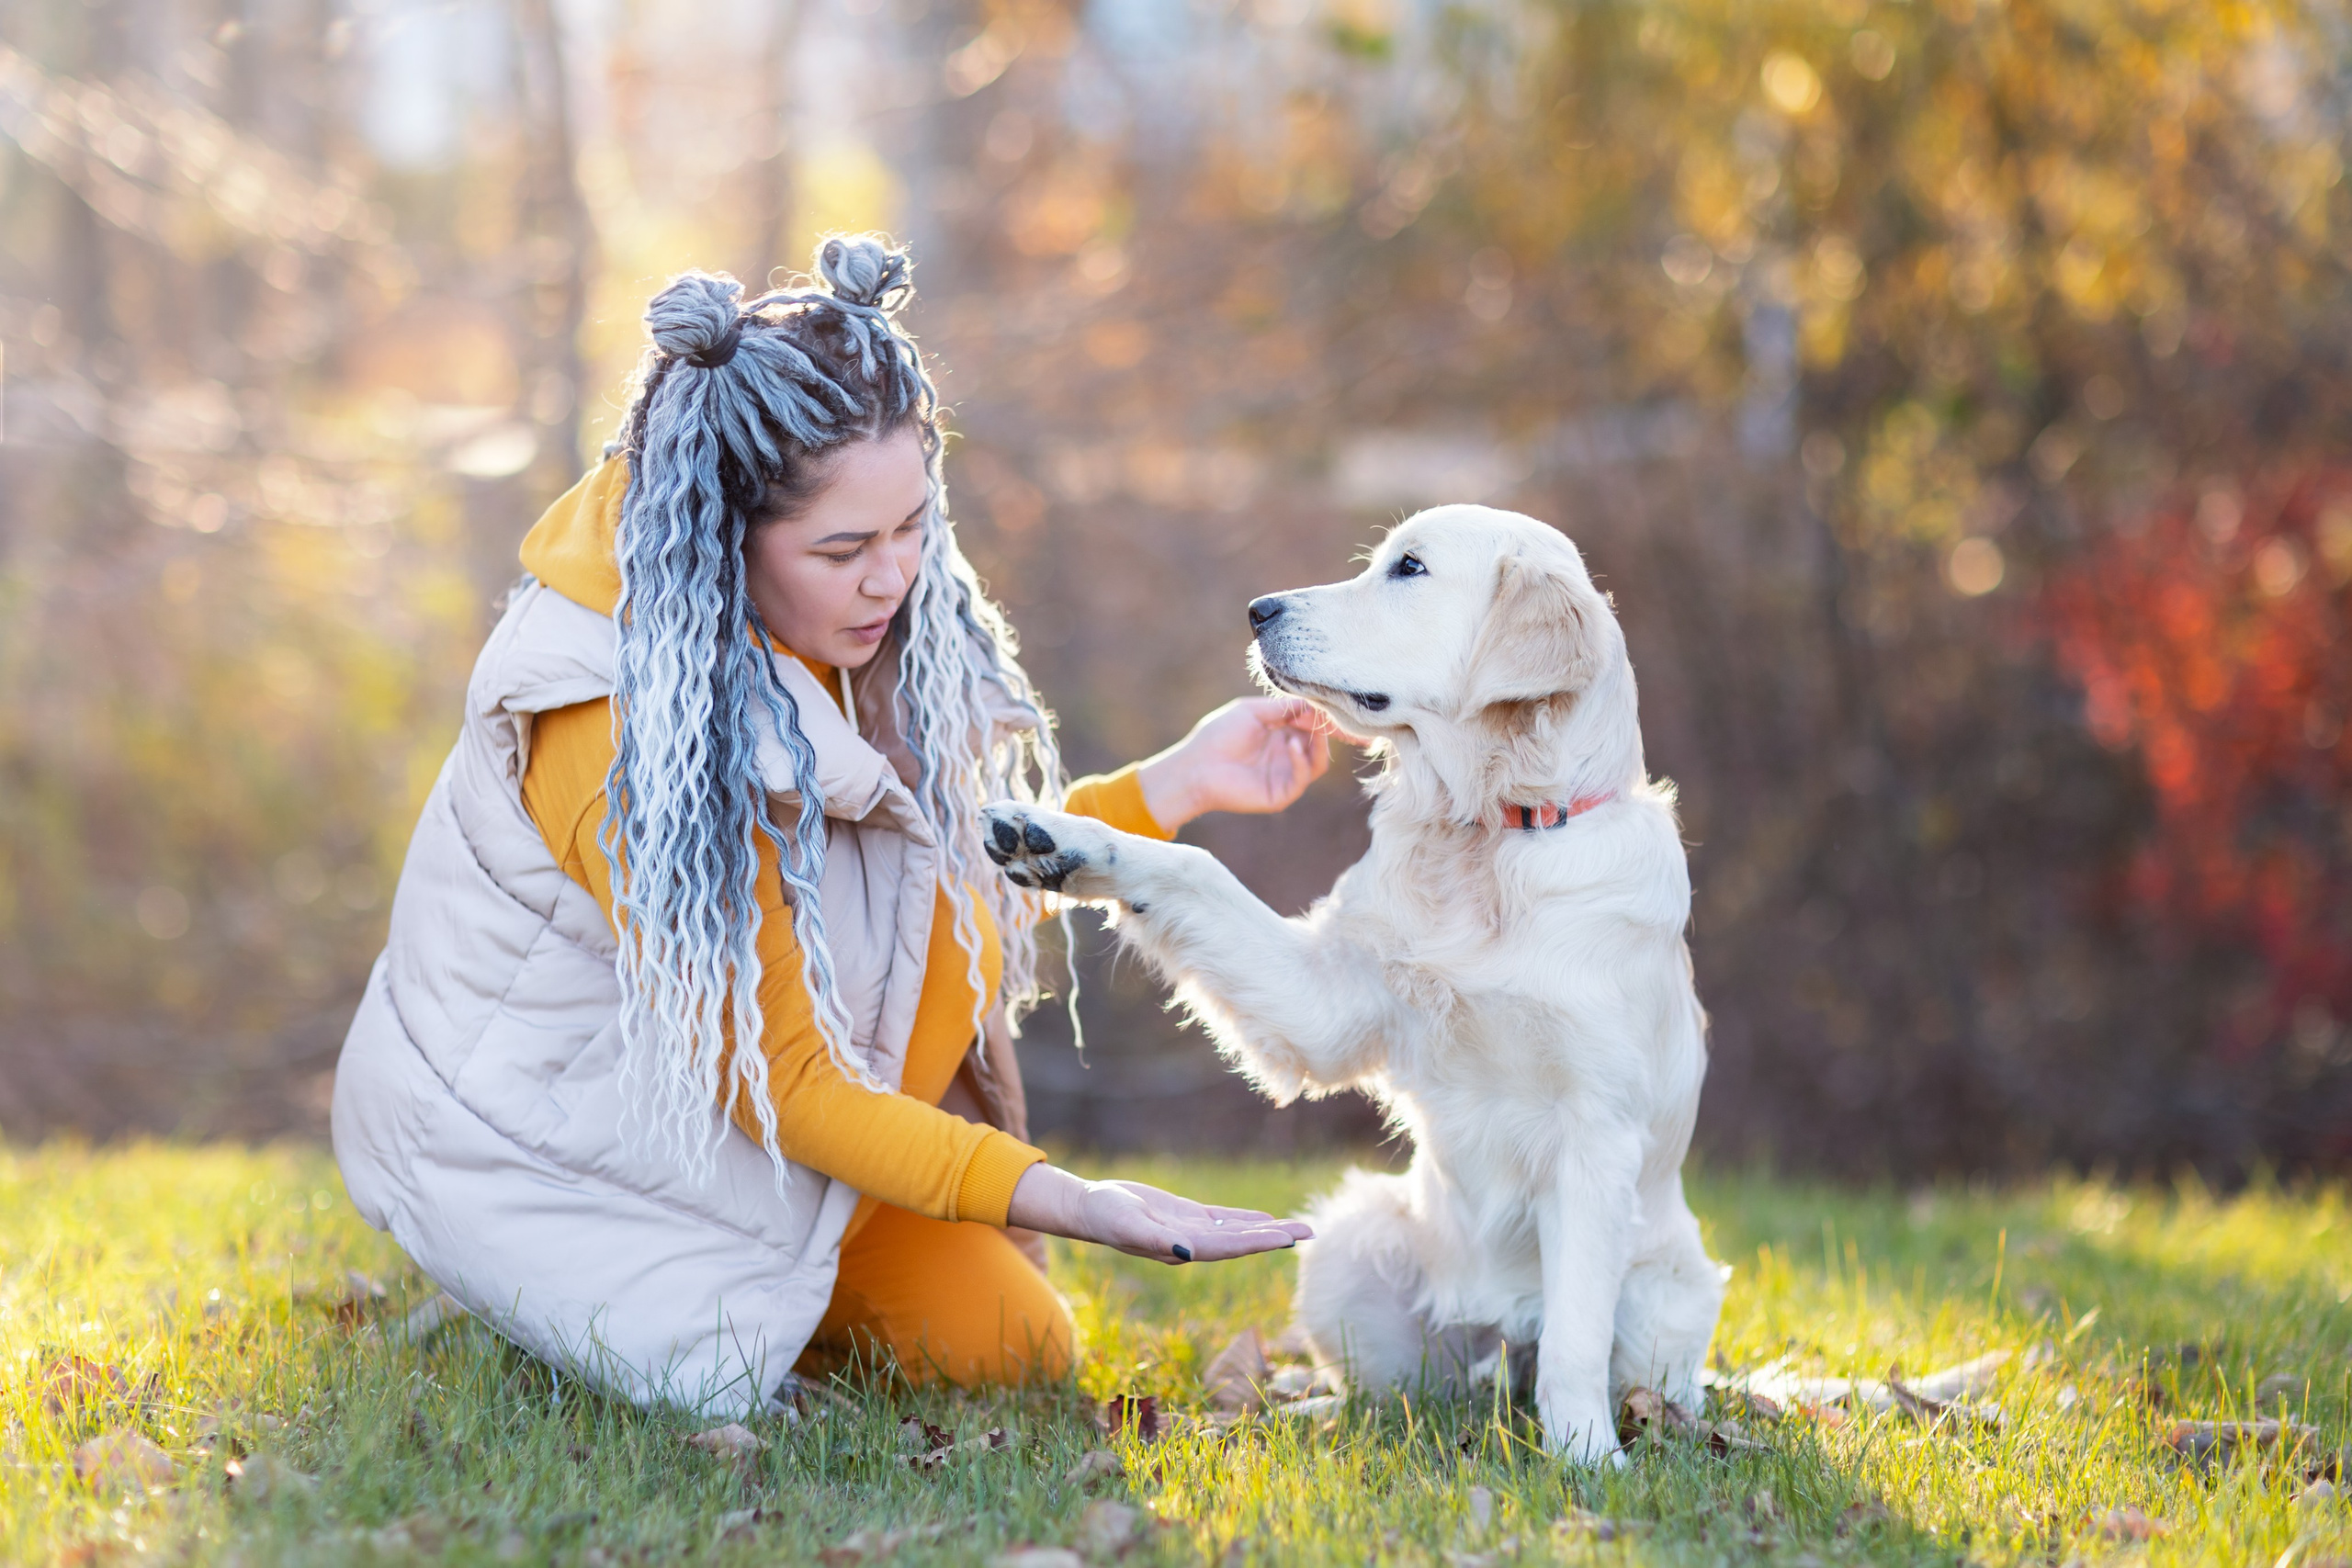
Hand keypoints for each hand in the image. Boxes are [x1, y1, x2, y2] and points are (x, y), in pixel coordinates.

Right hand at [1005, 1163, 1313, 1264]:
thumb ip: (1157, 1239)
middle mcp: (1192, 1244)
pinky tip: (1266, 1218)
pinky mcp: (1186, 1216)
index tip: (1286, 1238)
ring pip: (1237, 1230)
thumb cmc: (1104, 1215)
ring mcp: (1191, 1231)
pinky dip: (1245, 1219)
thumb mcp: (1128, 1223)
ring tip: (1299, 1227)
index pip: (1228, 1246)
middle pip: (1241, 1241)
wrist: (1088, 1208)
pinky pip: (1223, 1219)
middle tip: (1310, 1231)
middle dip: (1274, 1237)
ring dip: (1267, 1229)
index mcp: (1181, 1248)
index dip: (1257, 1241)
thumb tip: (1187, 1252)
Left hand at [1136, 697, 1333, 830]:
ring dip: (1319, 744)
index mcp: (1279, 734)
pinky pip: (1302, 779)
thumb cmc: (1218, 735)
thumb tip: (1313, 703)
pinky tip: (1291, 745)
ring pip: (1318, 762)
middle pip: (1318, 742)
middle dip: (1323, 727)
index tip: (1320, 702)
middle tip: (1320, 715)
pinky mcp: (1280, 794)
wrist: (1196, 767)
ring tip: (1312, 729)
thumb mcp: (1251, 711)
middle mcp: (1285, 755)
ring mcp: (1284, 775)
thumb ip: (1282, 707)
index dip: (1318, 714)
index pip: (1311, 724)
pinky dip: (1302, 761)